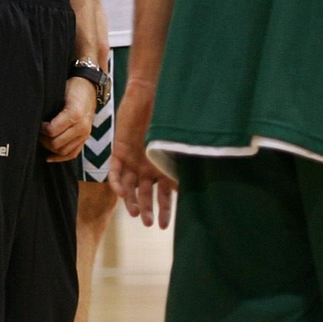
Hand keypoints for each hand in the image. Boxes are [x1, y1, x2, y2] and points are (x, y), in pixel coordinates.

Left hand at [41, 77, 97, 161]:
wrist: (89, 87)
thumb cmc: (72, 88)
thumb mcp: (60, 93)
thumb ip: (50, 108)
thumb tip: (33, 121)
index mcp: (74, 114)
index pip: (51, 131)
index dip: (40, 130)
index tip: (37, 124)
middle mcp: (82, 127)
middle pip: (56, 144)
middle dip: (43, 140)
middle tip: (37, 133)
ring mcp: (85, 134)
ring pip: (64, 151)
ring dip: (50, 148)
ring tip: (43, 140)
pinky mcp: (85, 138)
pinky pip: (73, 154)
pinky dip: (60, 157)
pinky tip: (49, 156)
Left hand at [109, 77, 176, 228]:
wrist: (148, 95)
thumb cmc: (167, 117)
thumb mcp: (178, 142)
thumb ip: (186, 160)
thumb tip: (206, 174)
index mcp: (163, 168)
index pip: (166, 195)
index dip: (166, 210)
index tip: (166, 226)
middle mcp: (147, 168)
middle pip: (146, 195)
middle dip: (148, 210)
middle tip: (149, 223)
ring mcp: (132, 161)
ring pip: (129, 188)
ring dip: (131, 201)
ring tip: (135, 213)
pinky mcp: (119, 152)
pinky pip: (115, 172)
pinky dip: (117, 183)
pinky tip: (121, 193)